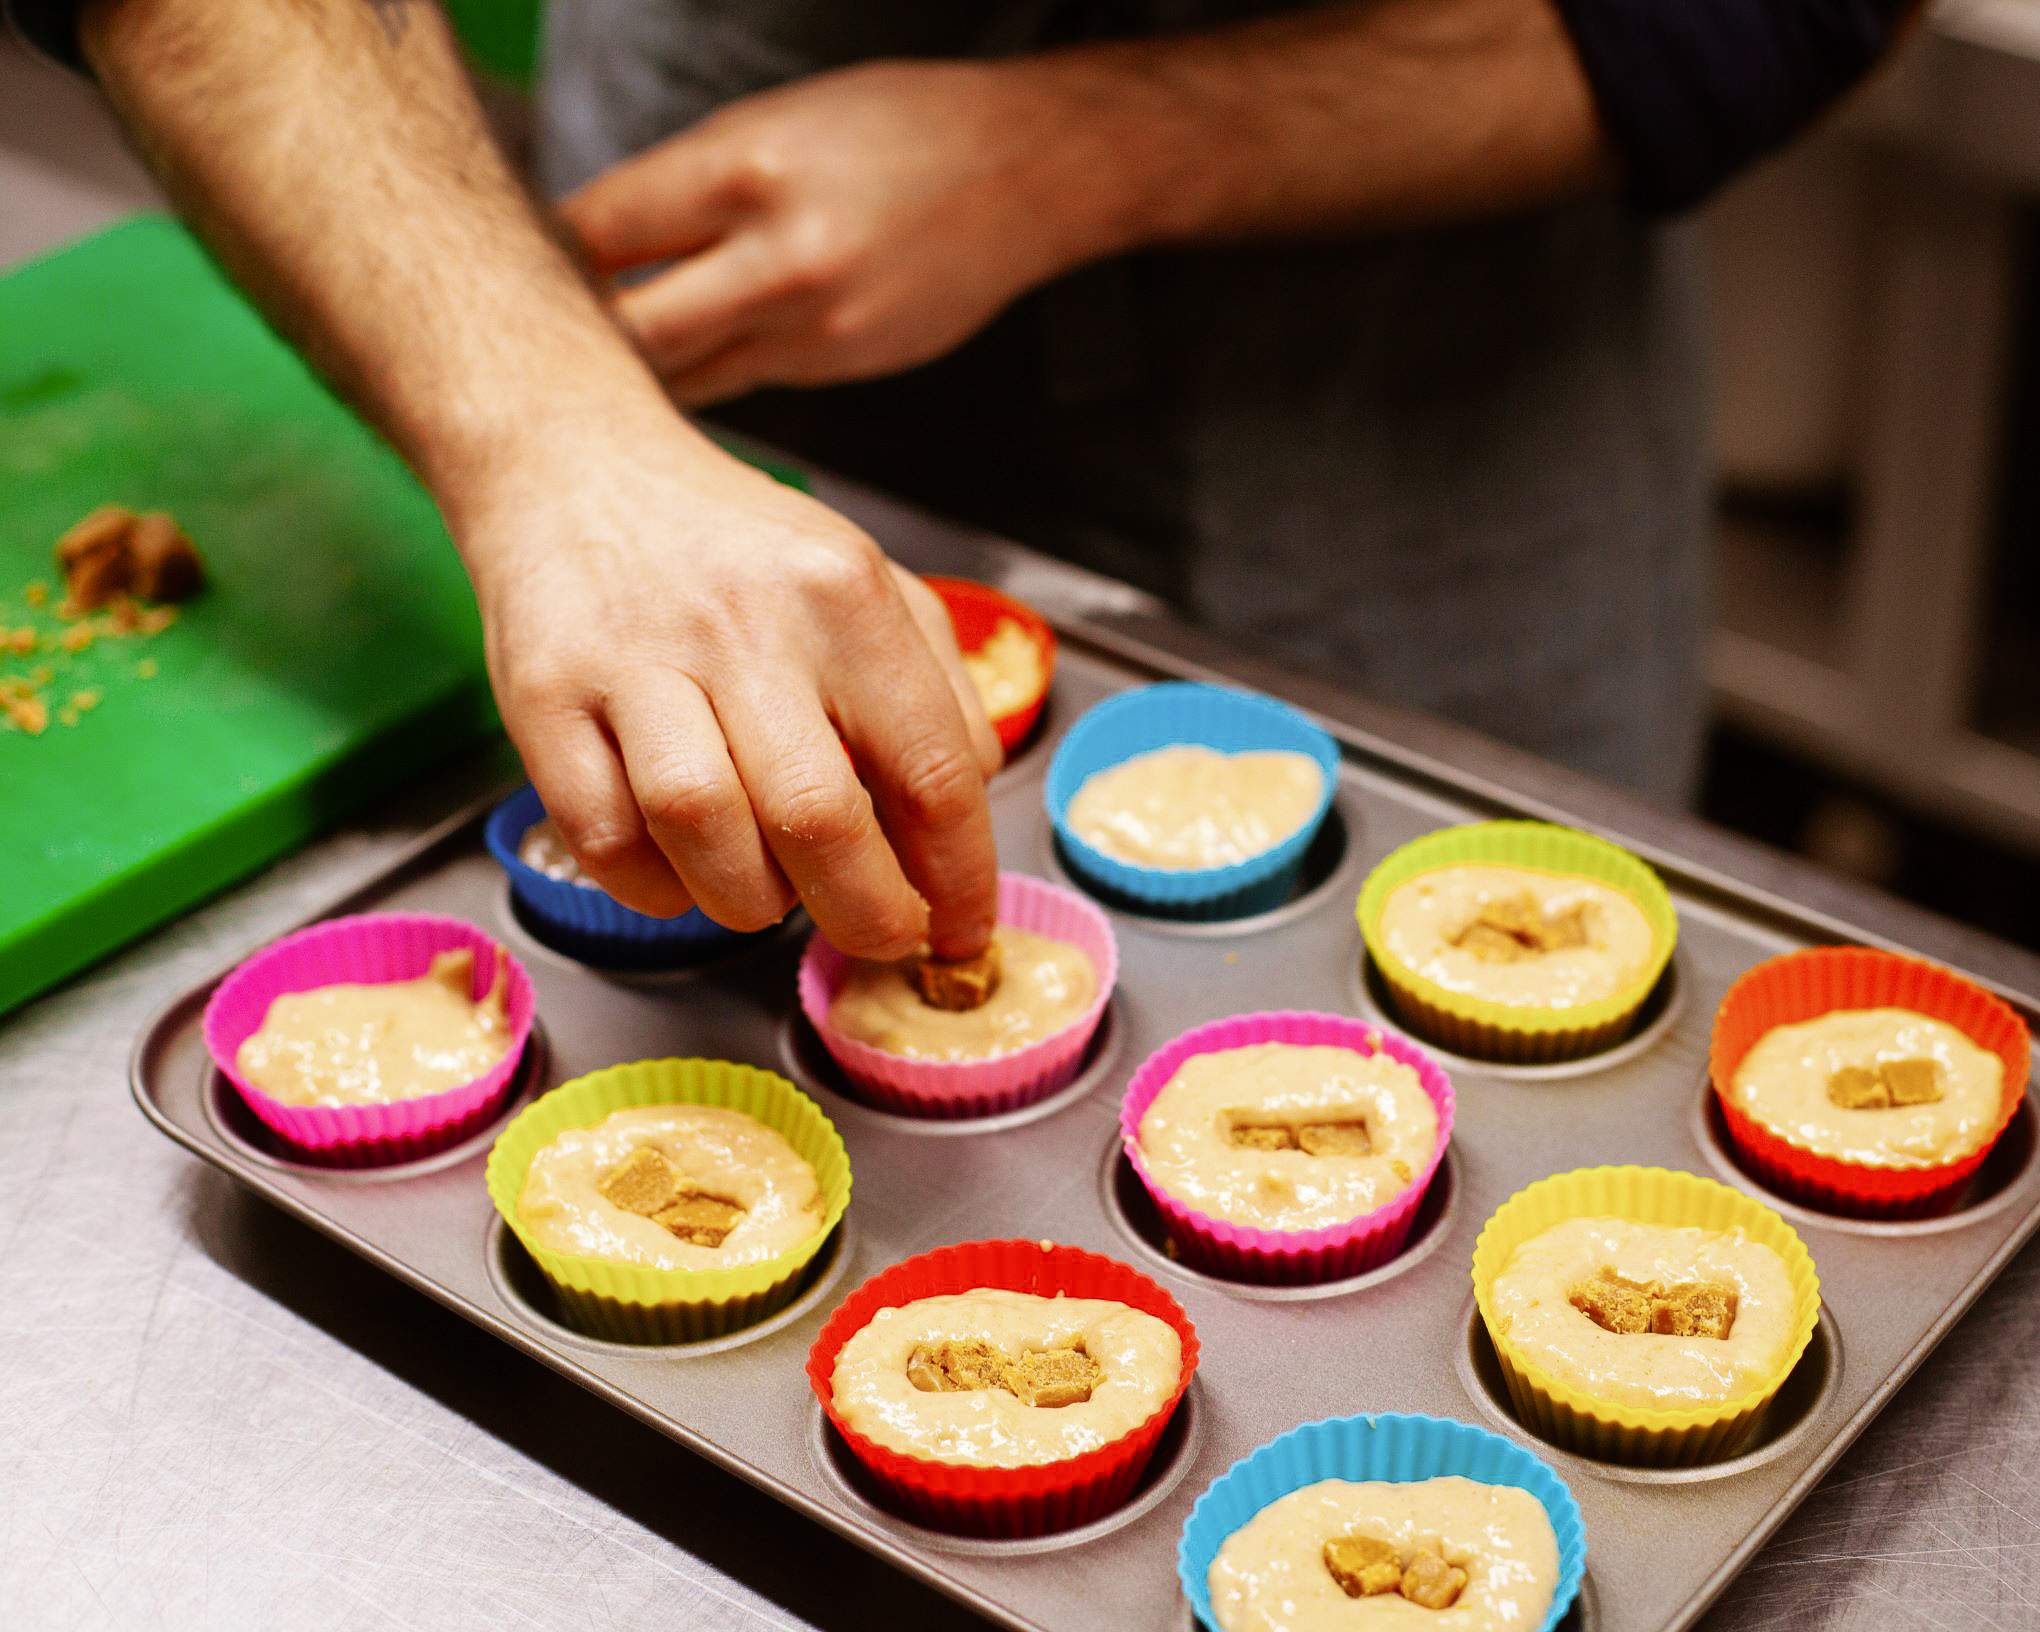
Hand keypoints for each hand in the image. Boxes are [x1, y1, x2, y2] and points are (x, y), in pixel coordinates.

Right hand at [457, 419, 1002, 959]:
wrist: (574, 469)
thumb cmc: (732, 550)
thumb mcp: (867, 584)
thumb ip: (936, 693)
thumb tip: (961, 819)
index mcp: (842, 595)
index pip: (931, 768)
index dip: (959, 877)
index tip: (962, 933)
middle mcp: (742, 624)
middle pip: (819, 817)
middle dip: (865, 913)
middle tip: (878, 936)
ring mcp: (633, 661)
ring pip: (703, 832)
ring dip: (750, 902)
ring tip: (771, 894)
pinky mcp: (542, 700)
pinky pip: (605, 839)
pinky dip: (656, 886)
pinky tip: (685, 869)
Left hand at [559, 60, 1119, 405]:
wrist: (1026, 175)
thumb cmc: (893, 130)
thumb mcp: (771, 125)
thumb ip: (681, 188)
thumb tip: (586, 244)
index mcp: (746, 171)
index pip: (597, 230)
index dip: (544, 255)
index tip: (515, 265)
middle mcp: (778, 261)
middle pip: (626, 332)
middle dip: (574, 339)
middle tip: (533, 341)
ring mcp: (812, 331)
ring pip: (679, 378)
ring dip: (633, 375)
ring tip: (593, 371)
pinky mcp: (836, 371)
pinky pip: (738, 385)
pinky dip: (700, 374)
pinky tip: (684, 367)